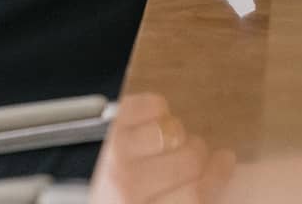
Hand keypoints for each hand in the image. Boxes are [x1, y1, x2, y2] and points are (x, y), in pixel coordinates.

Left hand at [92, 92, 233, 203]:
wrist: (76, 201)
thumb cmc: (117, 199)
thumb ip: (185, 194)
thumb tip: (221, 168)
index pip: (197, 192)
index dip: (217, 175)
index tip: (225, 162)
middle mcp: (128, 188)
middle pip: (190, 160)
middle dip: (197, 156)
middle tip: (191, 157)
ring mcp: (114, 157)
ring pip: (172, 132)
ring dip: (176, 135)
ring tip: (168, 143)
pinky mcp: (106, 131)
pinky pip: (147, 107)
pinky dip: (156, 107)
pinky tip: (156, 119)